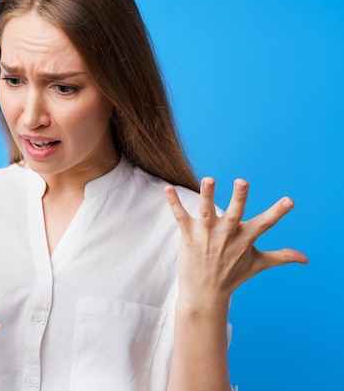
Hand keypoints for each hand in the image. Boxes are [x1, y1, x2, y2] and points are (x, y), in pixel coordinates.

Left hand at [164, 177, 307, 306]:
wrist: (204, 294)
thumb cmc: (232, 276)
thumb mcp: (257, 264)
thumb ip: (280, 256)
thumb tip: (306, 258)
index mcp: (244, 239)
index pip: (265, 224)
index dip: (277, 212)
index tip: (289, 201)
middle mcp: (226, 235)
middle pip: (234, 213)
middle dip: (238, 198)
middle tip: (242, 181)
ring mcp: (206, 235)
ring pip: (206, 211)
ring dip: (207, 195)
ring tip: (209, 179)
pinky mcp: (188, 236)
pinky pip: (180, 216)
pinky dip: (173, 203)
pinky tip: (167, 188)